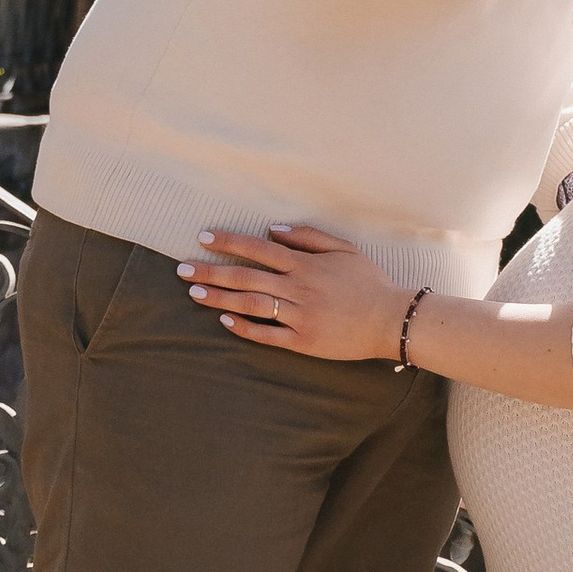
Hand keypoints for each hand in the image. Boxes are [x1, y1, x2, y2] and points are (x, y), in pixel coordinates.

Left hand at [182, 224, 405, 359]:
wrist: (390, 320)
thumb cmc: (368, 282)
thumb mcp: (344, 249)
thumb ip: (307, 237)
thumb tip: (272, 230)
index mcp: (305, 264)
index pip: (258, 248)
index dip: (229, 242)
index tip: (203, 237)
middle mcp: (298, 288)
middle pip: (246, 276)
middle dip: (211, 271)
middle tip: (182, 268)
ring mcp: (300, 316)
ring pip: (251, 304)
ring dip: (220, 297)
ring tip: (193, 292)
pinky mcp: (303, 341)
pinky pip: (267, 334)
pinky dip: (244, 327)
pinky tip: (224, 319)